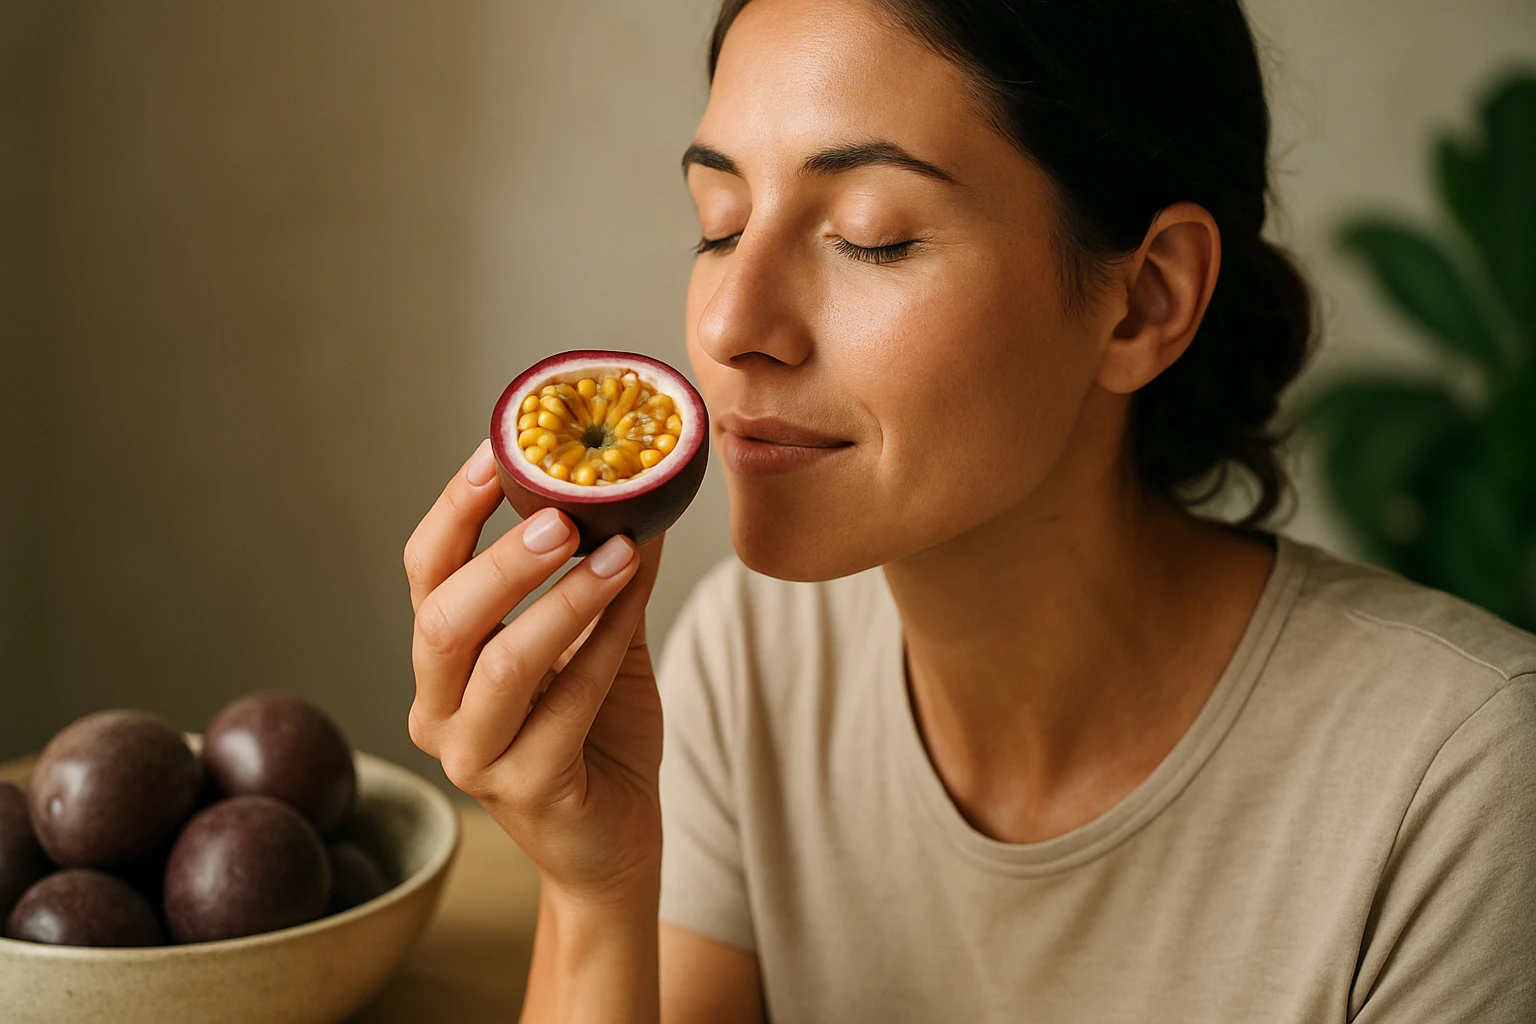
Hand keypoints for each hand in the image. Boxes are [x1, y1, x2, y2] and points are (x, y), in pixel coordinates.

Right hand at [403, 439, 665, 904]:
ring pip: (500, 665)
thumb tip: (638, 491)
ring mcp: (474, 758)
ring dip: (563, 600)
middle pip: (442, 620)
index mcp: (441, 665)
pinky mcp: (527, 791)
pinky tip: (636, 601)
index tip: (497, 451)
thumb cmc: (598, 738)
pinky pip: (564, 707)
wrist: (614, 844)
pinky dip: (604, 644)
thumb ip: (604, 577)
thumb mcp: (596, 643)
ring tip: (618, 551)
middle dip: (502, 560)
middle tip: (564, 513)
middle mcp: (438, 710)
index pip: (424, 574)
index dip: (454, 511)